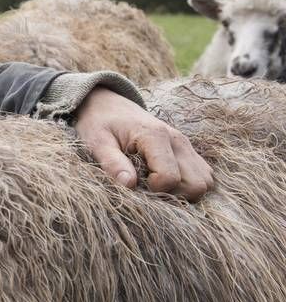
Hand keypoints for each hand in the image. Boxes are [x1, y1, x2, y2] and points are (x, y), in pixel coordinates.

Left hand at [73, 87, 212, 201]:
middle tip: (147, 190)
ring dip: (183, 192)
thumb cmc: (100, 124)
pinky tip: (162, 181)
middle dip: (174, 196)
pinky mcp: (188, 151)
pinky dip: (187, 185)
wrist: (109, 105)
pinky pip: (202, 175)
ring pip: (204, 182)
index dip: (154, 190)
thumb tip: (129, 185)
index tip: (135, 185)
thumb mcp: (98, 142)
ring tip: (154, 186)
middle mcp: (177, 140)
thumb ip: (112, 163)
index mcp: (155, 136)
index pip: (170, 177)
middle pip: (197, 184)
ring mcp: (186, 145)